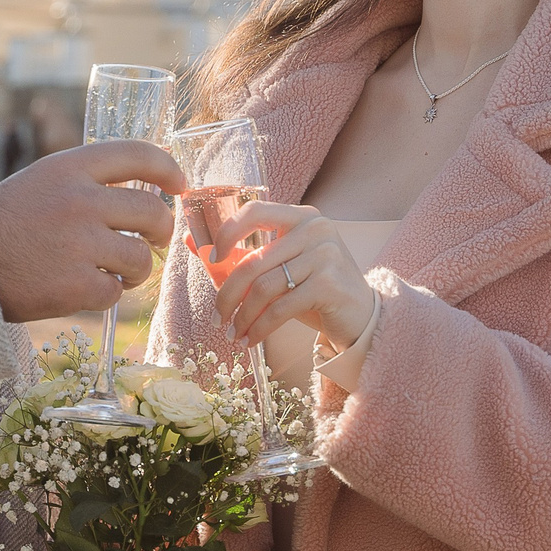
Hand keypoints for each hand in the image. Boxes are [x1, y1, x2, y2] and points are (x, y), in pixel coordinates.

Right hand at [0, 140, 186, 322]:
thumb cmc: (4, 222)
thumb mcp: (42, 180)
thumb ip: (86, 180)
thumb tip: (143, 192)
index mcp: (71, 168)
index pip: (138, 156)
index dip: (168, 169)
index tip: (180, 184)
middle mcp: (80, 201)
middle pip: (152, 214)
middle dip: (161, 231)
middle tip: (154, 240)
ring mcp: (79, 244)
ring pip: (141, 258)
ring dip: (136, 269)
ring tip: (117, 271)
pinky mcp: (75, 285)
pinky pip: (115, 292)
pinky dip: (106, 294)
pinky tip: (85, 288)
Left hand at [208, 201, 375, 353]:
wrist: (359, 316)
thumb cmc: (313, 289)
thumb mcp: (278, 268)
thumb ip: (239, 254)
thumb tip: (191, 241)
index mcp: (301, 217)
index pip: (255, 211)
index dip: (227, 232)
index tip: (212, 258)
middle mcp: (316, 230)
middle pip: (253, 261)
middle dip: (228, 294)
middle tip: (217, 318)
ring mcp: (325, 255)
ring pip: (264, 288)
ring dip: (243, 316)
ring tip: (234, 333)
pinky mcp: (330, 284)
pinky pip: (281, 308)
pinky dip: (260, 327)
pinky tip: (251, 339)